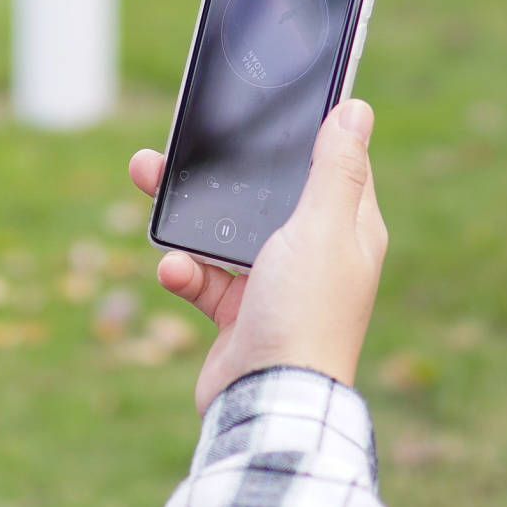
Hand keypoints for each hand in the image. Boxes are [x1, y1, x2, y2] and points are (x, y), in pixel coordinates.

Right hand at [127, 99, 389, 414]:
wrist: (268, 402)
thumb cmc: (307, 313)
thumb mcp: (324, 228)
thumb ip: (336, 169)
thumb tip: (357, 109)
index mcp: (347, 229)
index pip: (331, 164)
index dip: (304, 133)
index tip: (270, 104)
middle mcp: (314, 253)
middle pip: (265, 193)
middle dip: (222, 170)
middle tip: (178, 141)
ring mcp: (274, 283)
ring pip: (224, 229)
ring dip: (187, 214)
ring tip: (149, 183)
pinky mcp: (238, 313)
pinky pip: (203, 276)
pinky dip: (184, 270)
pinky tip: (174, 270)